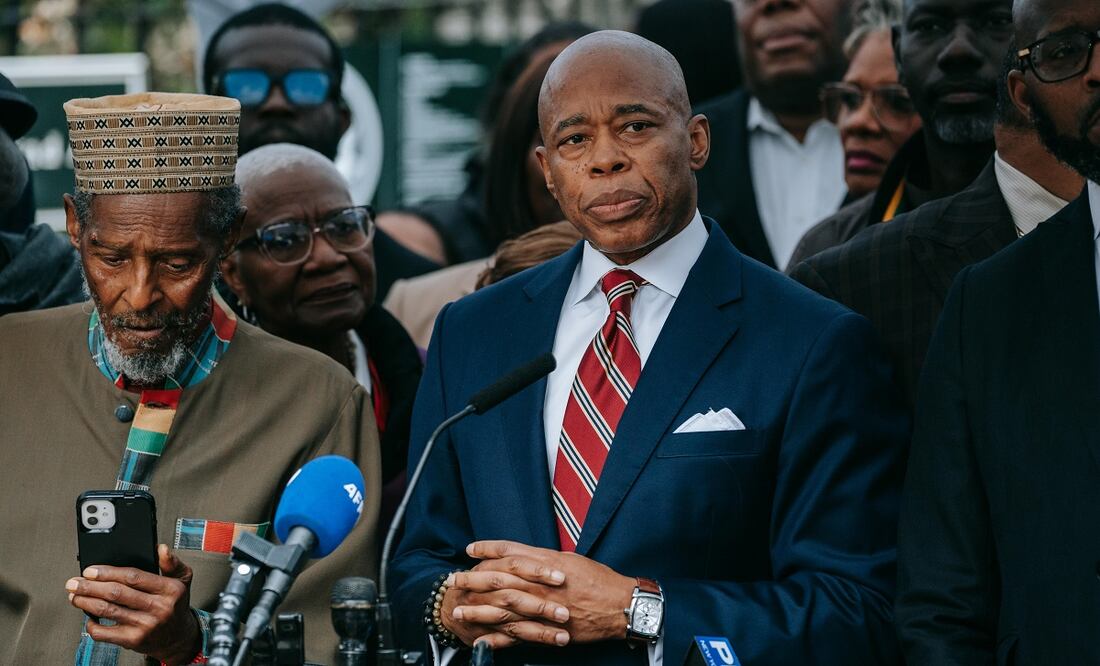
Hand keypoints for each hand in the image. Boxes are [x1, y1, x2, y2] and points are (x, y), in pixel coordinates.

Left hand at [67, 544, 200, 664]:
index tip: (90, 570)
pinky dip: (91, 624)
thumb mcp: (182, 579)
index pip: (133, 577)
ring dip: (85, 602)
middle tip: (74, 583)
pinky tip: (88, 616)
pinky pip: (104, 632)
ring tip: (75, 596)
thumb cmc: (175, 605)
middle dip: (89, 587)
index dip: (108, 572)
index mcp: (170, 589)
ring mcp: (145, 626)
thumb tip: (160, 548)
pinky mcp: (133, 641)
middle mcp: (158, 608)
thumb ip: (171, 563)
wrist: (178, 637)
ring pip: (107, 610)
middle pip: (116, 593)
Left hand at [460, 540, 635, 646]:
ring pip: (502, 609)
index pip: (510, 552)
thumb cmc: (600, 581)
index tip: (470, 550)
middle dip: (473, 580)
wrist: (620, 606)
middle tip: (453, 581)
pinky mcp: (547, 630)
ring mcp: (542, 608)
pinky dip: (496, 639)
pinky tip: (480, 641)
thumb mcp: (572, 560)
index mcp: (546, 563)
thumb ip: (547, 559)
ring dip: (477, 610)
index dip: (488, 550)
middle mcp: (540, 584)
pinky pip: (517, 636)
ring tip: (458, 612)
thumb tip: (528, 557)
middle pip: (499, 579)